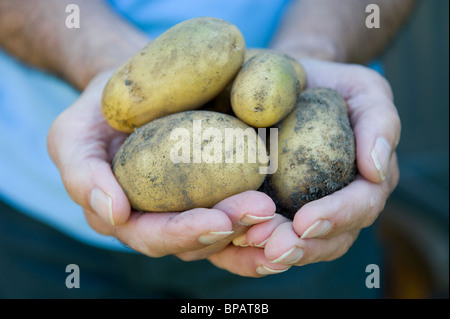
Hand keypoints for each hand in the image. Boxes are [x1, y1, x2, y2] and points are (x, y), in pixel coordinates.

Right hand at [47, 71, 286, 275]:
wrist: (135, 87)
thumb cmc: (101, 108)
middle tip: (261, 211)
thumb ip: (79, 173)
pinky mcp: (214, 194)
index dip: (183, 234)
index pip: (153, 236)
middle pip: (195, 241)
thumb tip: (113, 214)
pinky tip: (286, 213)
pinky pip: (238, 213)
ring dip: (253, 230)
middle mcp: (157, 221)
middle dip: (229, 230)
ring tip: (279, 212)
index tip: (218, 222)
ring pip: (223, 234)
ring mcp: (188, 209)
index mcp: (123, 216)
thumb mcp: (72, 133)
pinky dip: (262, 219)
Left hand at [232, 59, 399, 266]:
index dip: (337, 218)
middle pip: (331, 239)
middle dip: (302, 248)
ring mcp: (309, 209)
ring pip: (301, 245)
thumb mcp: (364, 90)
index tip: (305, 222)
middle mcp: (341, 203)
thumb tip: (375, 170)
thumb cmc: (331, 86)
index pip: (361, 206)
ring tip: (248, 244)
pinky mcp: (278, 209)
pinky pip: (271, 234)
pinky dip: (254, 246)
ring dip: (275, 251)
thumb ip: (379, 122)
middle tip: (272, 248)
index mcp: (367, 180)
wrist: (292, 84)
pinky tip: (233, 240)